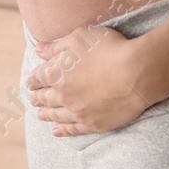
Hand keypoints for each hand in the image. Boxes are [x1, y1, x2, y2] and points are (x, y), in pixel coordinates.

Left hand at [26, 25, 155, 136]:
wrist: (136, 73)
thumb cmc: (109, 49)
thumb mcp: (80, 38)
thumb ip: (56, 46)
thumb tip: (38, 49)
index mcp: (56, 72)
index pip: (38, 77)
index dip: (34, 79)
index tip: (32, 81)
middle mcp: (63, 94)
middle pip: (45, 97)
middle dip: (38, 97)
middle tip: (34, 98)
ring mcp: (77, 111)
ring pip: (56, 114)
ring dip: (46, 114)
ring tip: (40, 114)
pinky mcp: (92, 123)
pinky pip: (72, 129)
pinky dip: (62, 130)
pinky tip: (56, 131)